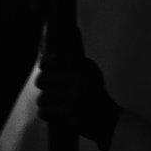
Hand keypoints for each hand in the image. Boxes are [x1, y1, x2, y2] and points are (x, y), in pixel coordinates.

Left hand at [35, 27, 120, 149]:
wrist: (107, 120)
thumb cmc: (95, 94)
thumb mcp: (90, 72)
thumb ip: (76, 56)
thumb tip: (70, 30)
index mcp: (83, 68)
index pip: (56, 58)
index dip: (47, 60)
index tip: (46, 64)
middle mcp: (77, 81)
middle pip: (43, 79)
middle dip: (44, 85)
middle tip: (49, 88)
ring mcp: (72, 98)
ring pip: (42, 98)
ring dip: (48, 103)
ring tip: (60, 104)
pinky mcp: (67, 114)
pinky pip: (44, 112)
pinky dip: (49, 115)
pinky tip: (60, 114)